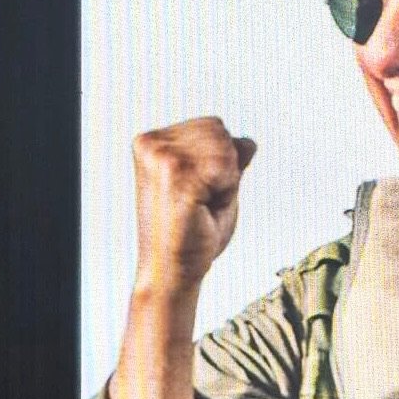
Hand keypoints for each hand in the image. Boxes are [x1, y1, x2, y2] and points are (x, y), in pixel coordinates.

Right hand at [132, 117, 256, 291]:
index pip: (213, 126)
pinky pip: (225, 167)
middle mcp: (151, 143)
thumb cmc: (193, 236)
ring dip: (224, 182)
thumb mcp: (216, 190)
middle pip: (219, 130)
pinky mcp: (174, 173)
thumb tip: (248, 142)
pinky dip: (225, 191)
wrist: (173, 273)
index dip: (220, 163)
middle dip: (223, 169)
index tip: (196, 194)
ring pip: (224, 147)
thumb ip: (229, 161)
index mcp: (152, 142)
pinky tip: (201, 211)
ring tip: (200, 208)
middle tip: (200, 204)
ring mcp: (160, 156)